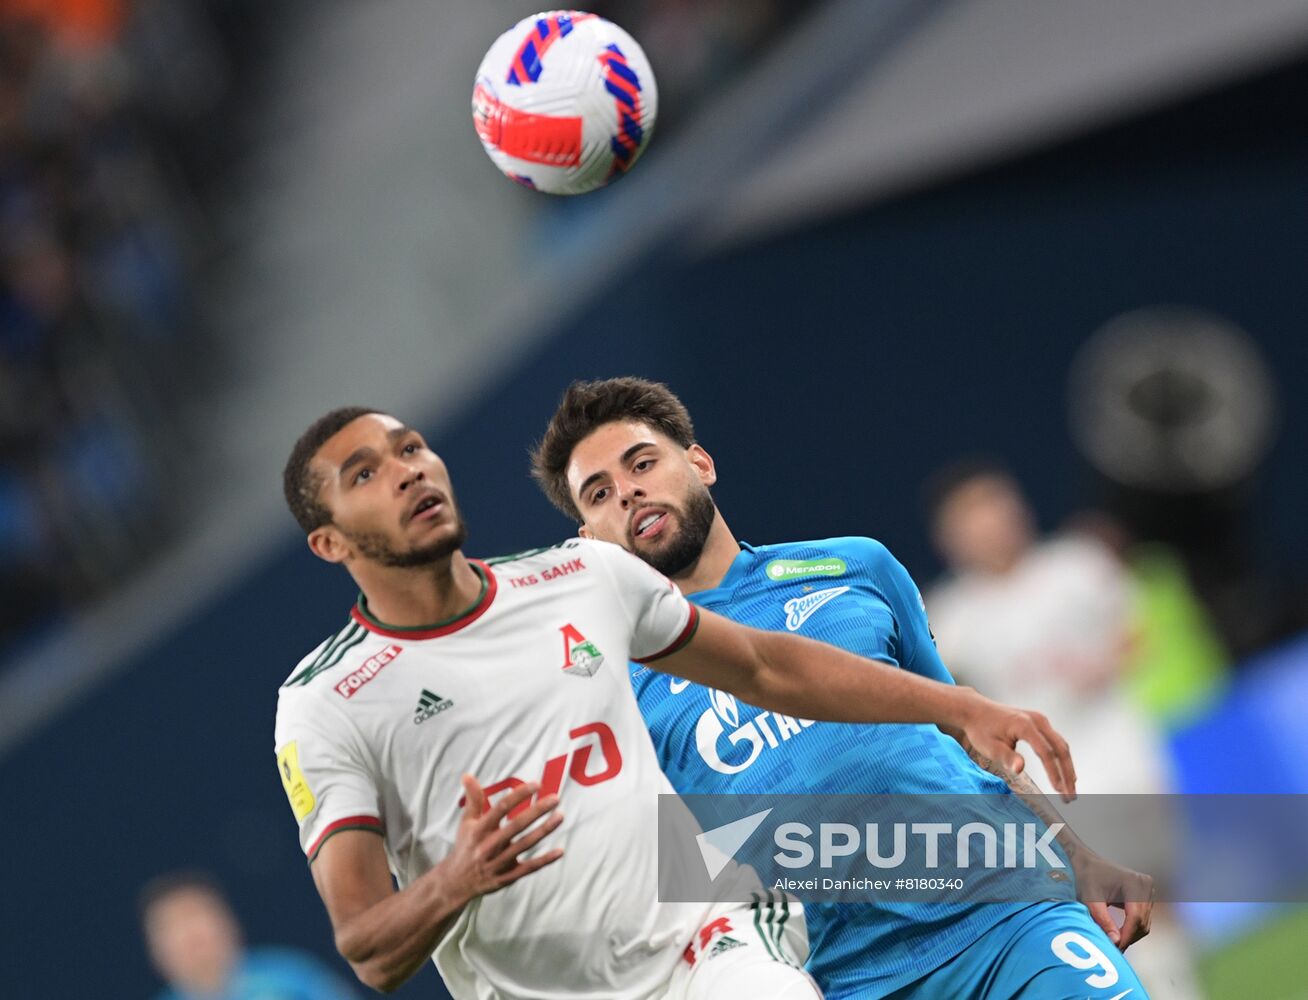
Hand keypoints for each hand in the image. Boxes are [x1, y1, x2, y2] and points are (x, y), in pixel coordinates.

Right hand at [442, 775, 563, 904]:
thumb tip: (467, 775)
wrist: (458, 882)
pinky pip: (529, 868)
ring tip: (560, 816)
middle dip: (537, 811)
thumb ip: (473, 798)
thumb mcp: (466, 822)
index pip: (501, 808)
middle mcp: (489, 845)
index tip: (537, 784)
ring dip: (544, 830)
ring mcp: (499, 862)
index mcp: (480, 829)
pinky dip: (545, 860)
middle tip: (555, 798)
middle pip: (516, 825)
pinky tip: (560, 850)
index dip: (519, 795)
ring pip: (525, 845)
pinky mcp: (508, 876)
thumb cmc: (466, 846)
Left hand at [952, 688, 1077, 800]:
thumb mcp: (989, 747)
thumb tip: (1020, 770)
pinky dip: (1061, 758)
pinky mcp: (1039, 722)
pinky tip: (1064, 773)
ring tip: (1070, 790)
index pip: (1046, 752)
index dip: (1054, 773)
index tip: (1059, 791)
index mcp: (1024, 725)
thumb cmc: (981, 729)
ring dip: (1067, 767)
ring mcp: (1039, 719)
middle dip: (1067, 774)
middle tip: (1071, 796)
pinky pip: (1055, 741)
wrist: (975, 710)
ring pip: (1061, 745)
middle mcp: (1036, 719)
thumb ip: (1006, 758)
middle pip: (1060, 748)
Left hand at [1071, 848, 1154, 950]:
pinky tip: (1119, 934)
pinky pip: (1143, 918)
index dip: (1126, 935)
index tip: (1116, 948)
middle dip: (1128, 937)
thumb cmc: (1086, 877)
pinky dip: (1132, 929)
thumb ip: (1103, 920)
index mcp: (1134, 883)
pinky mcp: (1146, 896)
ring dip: (1131, 935)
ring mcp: (1148, 891)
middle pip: (1142, 921)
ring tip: (1115, 943)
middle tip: (1114, 949)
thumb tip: (1115, 942)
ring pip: (1144, 922)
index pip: (1135, 916)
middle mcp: (1145, 885)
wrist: (1086, 863)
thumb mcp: (1091, 899)